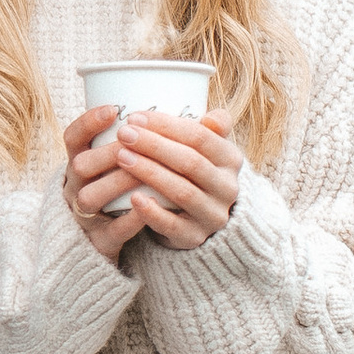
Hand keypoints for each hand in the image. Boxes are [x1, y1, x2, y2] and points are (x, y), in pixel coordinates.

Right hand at [64, 104, 150, 260]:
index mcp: (80, 162)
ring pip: (90, 198)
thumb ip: (148, 140)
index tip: (113, 109)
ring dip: (117, 183)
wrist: (107, 238)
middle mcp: (76, 187)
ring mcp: (86, 215)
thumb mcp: (121, 163)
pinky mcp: (101, 241)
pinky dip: (130, 220)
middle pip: (79, 166)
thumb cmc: (120, 190)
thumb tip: (207, 113)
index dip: (88, 122)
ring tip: (144, 173)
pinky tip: (148, 206)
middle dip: (107, 153)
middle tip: (135, 144)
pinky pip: (112, 231)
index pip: (73, 137)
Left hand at [64, 106, 242, 256]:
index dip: (168, 126)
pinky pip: (173, 226)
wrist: (202, 220)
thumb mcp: (207, 150)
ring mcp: (212, 216)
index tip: (135, 116)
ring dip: (150, 173)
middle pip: (190, 162)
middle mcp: (227, 188)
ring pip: (181, 192)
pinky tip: (133, 198)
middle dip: (154, 146)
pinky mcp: (194, 238)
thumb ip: (208, 130)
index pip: (200, 137)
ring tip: (122, 157)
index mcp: (231, 159)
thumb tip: (215, 115)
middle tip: (123, 133)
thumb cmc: (197, 174)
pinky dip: (153, 212)